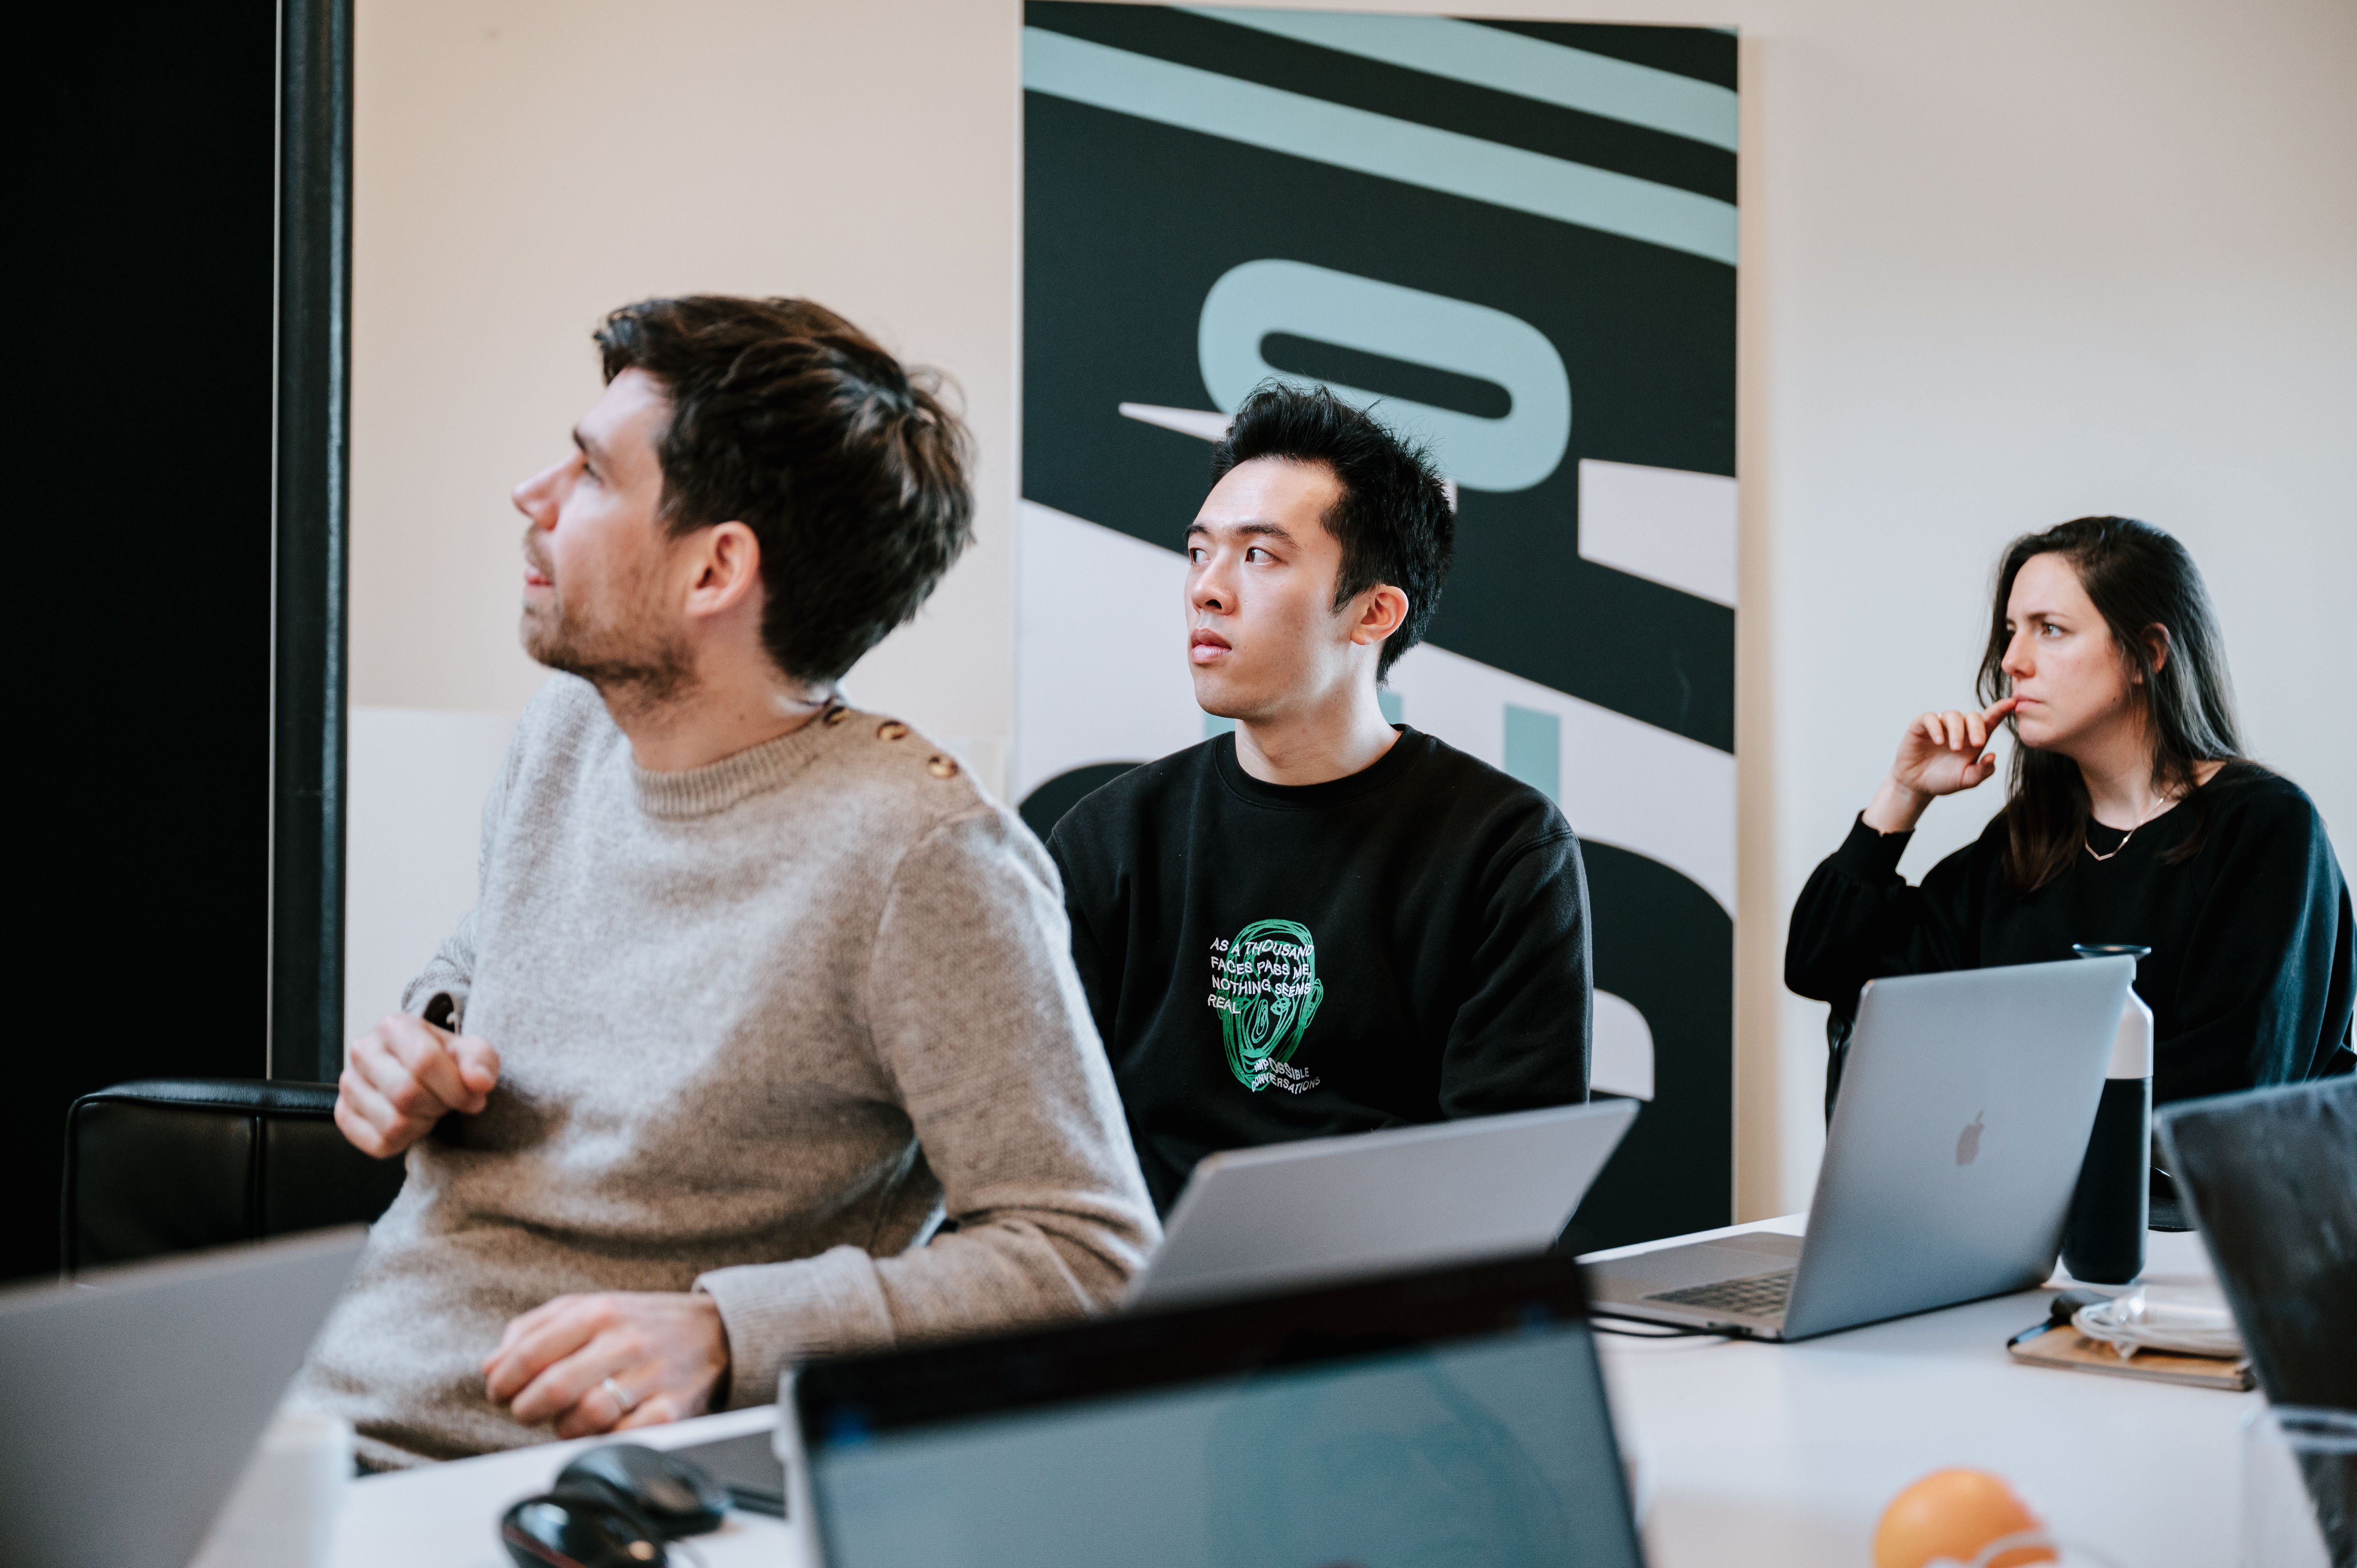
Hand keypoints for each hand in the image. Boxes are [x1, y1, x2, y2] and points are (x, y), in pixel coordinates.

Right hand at [335, 1012, 499, 1158]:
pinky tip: (412, 1123)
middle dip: (439, 1106)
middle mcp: (363, 1052)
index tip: (472, 1097)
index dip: (456, 1088)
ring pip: (393, 1124)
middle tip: (447, 1103)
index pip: (424, 1062)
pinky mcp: (344, 1115)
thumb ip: (480, 1061)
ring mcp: (349, 1085)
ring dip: (423, 1125)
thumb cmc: (446, 1061)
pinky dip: (404, 1142)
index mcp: (393, 1026)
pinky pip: (378, 1144)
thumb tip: (479, 1082)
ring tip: (428, 1110)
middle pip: (406, 1095)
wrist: (421, 1073)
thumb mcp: (471, 1053)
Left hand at [483, 1291, 729, 1438]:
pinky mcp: (673, 1410)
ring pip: (585, 1418)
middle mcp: (625, 1341)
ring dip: (562, 1428)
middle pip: (553, 1388)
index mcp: (599, 1312)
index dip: (503, 1380)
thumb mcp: (588, 1308)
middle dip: (525, 1409)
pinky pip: (622, 1438)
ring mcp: (651, 1376)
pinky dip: (603, 1440)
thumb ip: (534, 1329)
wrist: (717, 1332)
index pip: (530, 1352)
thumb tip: (491, 1366)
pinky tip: (601, 1429)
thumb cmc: (639, 1323)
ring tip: (565, 1419)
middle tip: (524, 1411)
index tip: (499, 1392)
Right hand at [1864, 697, 2017, 832]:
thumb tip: (1992, 756)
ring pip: (1953, 715)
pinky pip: (1930, 718)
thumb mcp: (1966, 780)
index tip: (2012, 702)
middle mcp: (1959, 728)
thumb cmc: (1944, 780)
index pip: (1990, 720)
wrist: (1917, 785)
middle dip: (1978, 728)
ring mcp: (1940, 725)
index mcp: (1974, 739)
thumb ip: (1982, 771)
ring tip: (1954, 748)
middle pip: (1973, 716)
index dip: (2001, 710)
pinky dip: (1936, 727)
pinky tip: (1939, 741)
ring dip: (1957, 730)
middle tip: (1977, 744)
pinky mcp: (1921, 725)